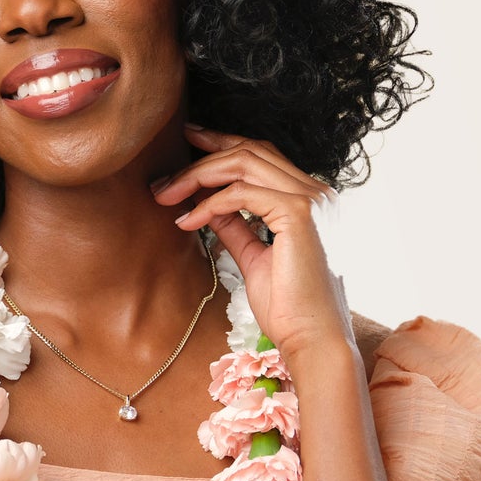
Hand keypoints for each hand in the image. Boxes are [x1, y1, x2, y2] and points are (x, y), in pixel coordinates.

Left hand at [152, 125, 354, 359]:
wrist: (311, 339)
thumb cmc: (288, 307)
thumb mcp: (254, 257)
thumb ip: (236, 227)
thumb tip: (209, 206)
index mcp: (310, 200)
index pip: (263, 156)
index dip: (223, 144)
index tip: (188, 141)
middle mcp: (316, 193)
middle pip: (251, 151)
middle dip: (202, 156)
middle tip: (164, 176)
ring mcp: (310, 199)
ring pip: (243, 163)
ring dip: (197, 176)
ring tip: (166, 195)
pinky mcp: (298, 213)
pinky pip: (240, 193)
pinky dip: (208, 204)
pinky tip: (187, 221)